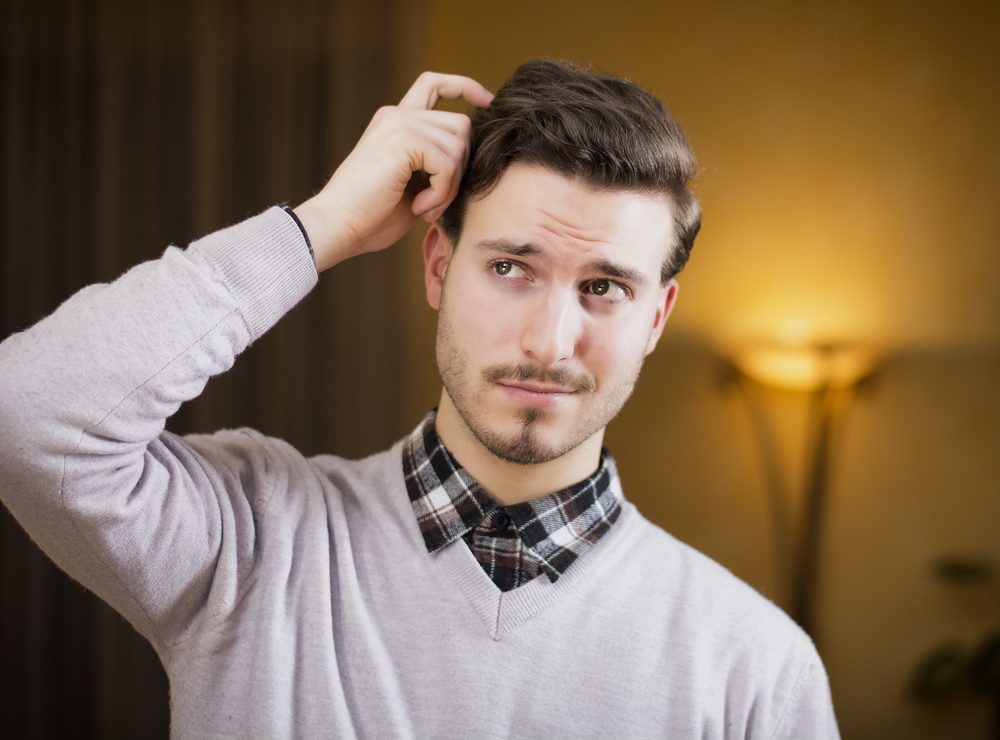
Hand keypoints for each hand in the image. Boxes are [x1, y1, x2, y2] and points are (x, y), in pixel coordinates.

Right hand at [294, 72, 492, 271]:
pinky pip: (447, 164)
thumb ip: (435, 164)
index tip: (487, 101)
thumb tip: (473, 161)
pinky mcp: (403, 139)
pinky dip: (442, 193)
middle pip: (460, 125)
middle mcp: (397, 115)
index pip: (434, 84)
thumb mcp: (413, 185)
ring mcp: (399, 123)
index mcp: (396, 121)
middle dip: (460, 168)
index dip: (464, 87)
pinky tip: (420, 208)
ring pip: (458, 146)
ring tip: (425, 208)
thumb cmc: (371, 216)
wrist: (339, 226)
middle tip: (436, 202)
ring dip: (450, 186)